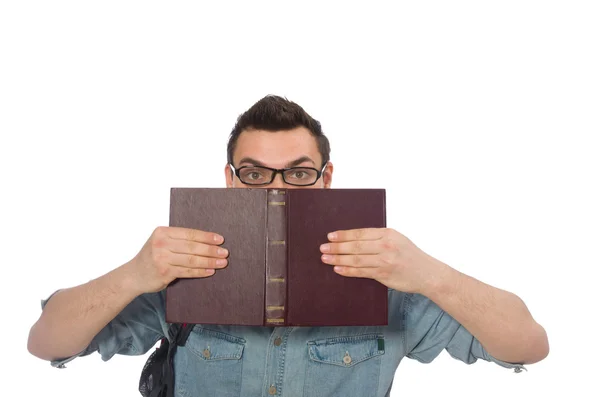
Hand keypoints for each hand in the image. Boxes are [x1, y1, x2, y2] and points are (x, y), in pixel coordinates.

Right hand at [124, 226, 228, 293]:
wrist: (133, 275)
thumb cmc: (152, 257)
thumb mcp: (161, 242)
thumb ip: (178, 240)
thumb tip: (207, 241)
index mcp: (162, 232)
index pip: (190, 233)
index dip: (207, 236)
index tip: (220, 239)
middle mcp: (161, 243)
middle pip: (192, 247)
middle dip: (211, 250)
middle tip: (225, 252)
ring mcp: (162, 258)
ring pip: (192, 260)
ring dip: (209, 261)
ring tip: (222, 262)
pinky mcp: (164, 272)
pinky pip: (187, 272)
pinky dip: (200, 272)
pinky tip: (210, 271)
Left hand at [319, 228, 446, 293]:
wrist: (427, 273)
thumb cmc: (410, 255)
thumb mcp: (396, 239)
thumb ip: (378, 238)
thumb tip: (352, 239)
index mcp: (388, 233)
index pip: (361, 233)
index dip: (344, 235)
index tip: (330, 236)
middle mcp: (386, 246)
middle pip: (356, 246)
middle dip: (337, 246)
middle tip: (323, 247)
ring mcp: (385, 260)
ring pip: (356, 259)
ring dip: (338, 259)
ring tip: (326, 258)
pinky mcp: (384, 274)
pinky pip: (362, 272)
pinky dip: (348, 270)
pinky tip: (338, 269)